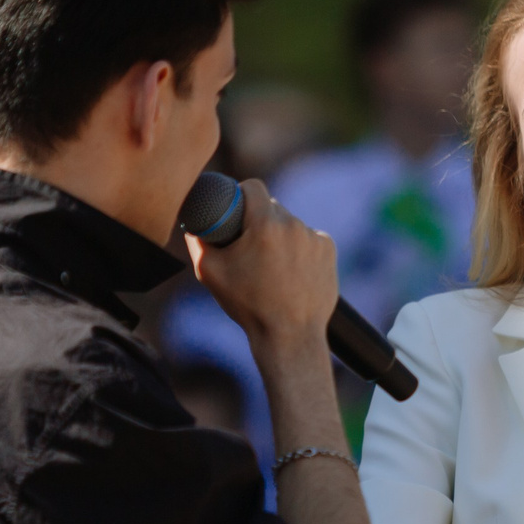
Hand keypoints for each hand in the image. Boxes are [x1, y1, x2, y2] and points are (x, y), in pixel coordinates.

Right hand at [188, 182, 339, 354]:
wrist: (290, 336)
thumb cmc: (248, 305)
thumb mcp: (209, 272)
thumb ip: (198, 240)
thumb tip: (194, 223)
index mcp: (265, 224)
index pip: (253, 187)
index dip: (240, 194)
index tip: (235, 209)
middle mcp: (294, 224)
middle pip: (272, 207)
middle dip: (259, 221)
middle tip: (249, 246)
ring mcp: (314, 237)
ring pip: (291, 224)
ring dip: (280, 236)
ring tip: (272, 267)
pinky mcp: (329, 250)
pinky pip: (308, 238)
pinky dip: (299, 249)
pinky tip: (292, 272)